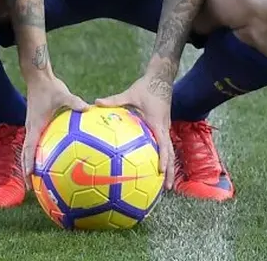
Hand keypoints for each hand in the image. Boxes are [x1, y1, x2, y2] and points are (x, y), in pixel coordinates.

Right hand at [22, 74, 89, 185]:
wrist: (37, 77)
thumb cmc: (50, 86)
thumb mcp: (64, 94)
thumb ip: (75, 103)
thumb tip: (90, 108)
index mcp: (36, 125)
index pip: (30, 149)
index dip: (29, 164)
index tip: (30, 177)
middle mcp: (31, 128)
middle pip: (25, 154)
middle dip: (26, 171)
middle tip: (31, 188)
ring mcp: (32, 127)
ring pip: (28, 150)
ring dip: (30, 164)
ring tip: (36, 179)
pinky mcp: (35, 124)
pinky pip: (34, 143)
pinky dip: (36, 154)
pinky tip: (47, 159)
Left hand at [96, 75, 174, 189]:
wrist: (161, 79)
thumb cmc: (146, 87)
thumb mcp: (130, 94)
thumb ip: (114, 100)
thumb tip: (96, 103)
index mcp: (158, 123)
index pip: (163, 145)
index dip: (163, 159)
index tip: (160, 171)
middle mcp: (164, 128)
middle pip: (170, 153)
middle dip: (170, 171)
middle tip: (166, 188)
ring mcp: (165, 128)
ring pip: (169, 151)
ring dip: (168, 167)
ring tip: (164, 183)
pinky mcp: (162, 127)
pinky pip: (165, 145)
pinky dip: (163, 156)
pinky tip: (155, 165)